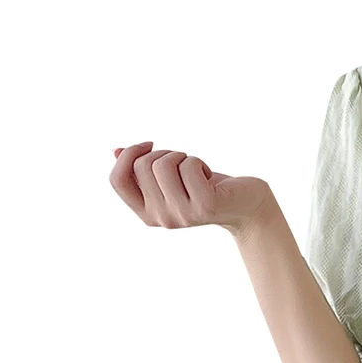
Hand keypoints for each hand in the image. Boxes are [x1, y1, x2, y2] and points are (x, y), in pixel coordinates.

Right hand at [109, 143, 272, 231]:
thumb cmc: (206, 188)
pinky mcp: (205, 206)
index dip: (127, 155)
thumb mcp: (170, 178)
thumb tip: (115, 150)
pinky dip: (199, 162)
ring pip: (163, 163)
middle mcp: (161, 218)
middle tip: (183, 163)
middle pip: (142, 165)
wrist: (246, 206)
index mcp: (146, 213)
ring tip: (196, 171)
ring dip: (182, 156)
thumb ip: (143, 169)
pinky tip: (210, 176)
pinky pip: (188, 166)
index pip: (117, 180)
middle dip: (163, 152)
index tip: (149, 144)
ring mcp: (182, 214)